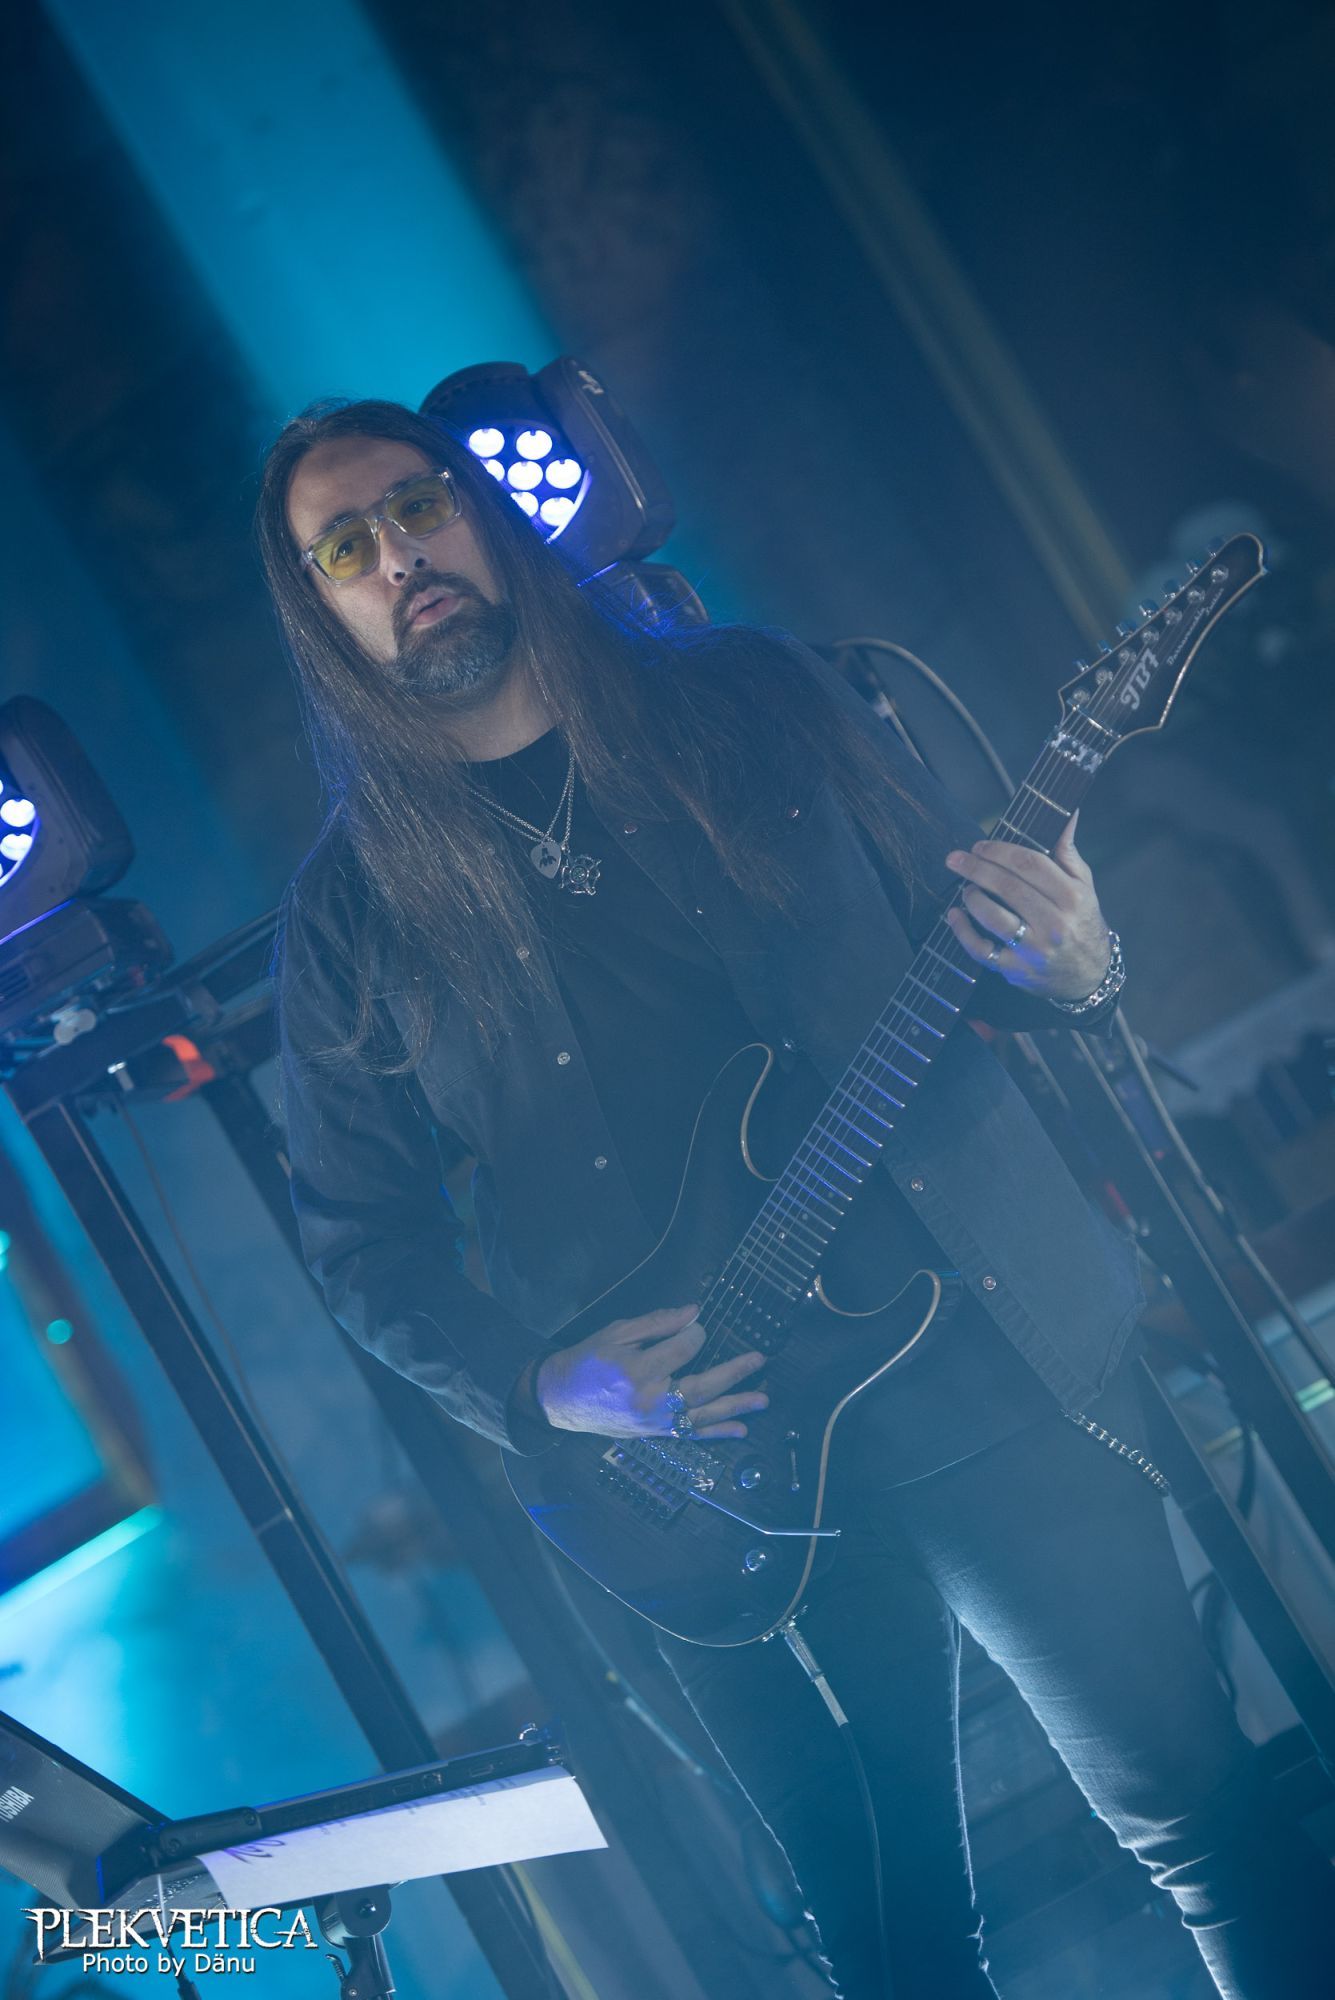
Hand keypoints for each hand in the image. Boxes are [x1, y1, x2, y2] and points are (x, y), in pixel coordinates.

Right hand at [535, 1303, 767, 1439]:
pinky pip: (691, 1435)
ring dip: (735, 1407)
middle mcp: (651, 1401)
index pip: (684, 1349)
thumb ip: (658, 1323)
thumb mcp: (618, 1332)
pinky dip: (717, 1433)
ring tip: (762, 1400)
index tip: (696, 1326)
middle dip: (734, 1373)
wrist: (562, 1398)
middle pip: (702, 1386)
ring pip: (703, 1415)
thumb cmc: (589, 1360)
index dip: (695, 1333)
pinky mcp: (655, 1435)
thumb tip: (695, 1313)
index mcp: (639, 1371)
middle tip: (759, 1360)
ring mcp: (654, 1423)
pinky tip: (739, 1430)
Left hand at [942, 812, 1110, 1000]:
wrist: (1089, 974)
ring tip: (966, 888)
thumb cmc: (1081, 921)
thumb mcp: (1083, 885)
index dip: (1000, 851)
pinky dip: (963, 932)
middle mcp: (1055, 923)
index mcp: (1072, 897)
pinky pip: (982, 951)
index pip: (1031, 864)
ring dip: (972, 898)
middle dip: (977, 869)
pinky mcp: (1017, 970)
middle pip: (1009, 888)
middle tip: (955, 859)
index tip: (980, 846)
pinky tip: (954, 916)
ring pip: (994, 918)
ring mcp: (1034, 950)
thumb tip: (1067, 813)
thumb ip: (1067, 850)